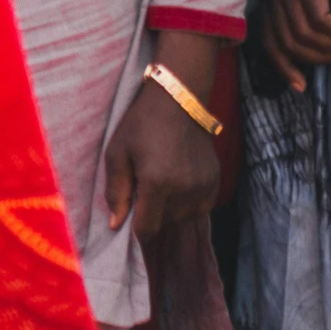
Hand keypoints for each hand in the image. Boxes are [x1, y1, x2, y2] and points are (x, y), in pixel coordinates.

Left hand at [104, 40, 220, 235]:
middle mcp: (184, 190)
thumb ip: (115, 192)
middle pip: (164, 224)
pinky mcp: (215, 183)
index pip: (147, 229)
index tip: (130, 216)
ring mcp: (203, 187)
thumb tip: (115, 225)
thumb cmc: (141, 124)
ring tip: (160, 181)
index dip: (135, 229)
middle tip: (143, 185)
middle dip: (150, 213)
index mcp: (157, 182)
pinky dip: (187, 203)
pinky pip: (199, 209)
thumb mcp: (117, 152)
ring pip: (182, 218)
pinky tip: (177, 182)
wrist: (178, 101)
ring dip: (169, 210)